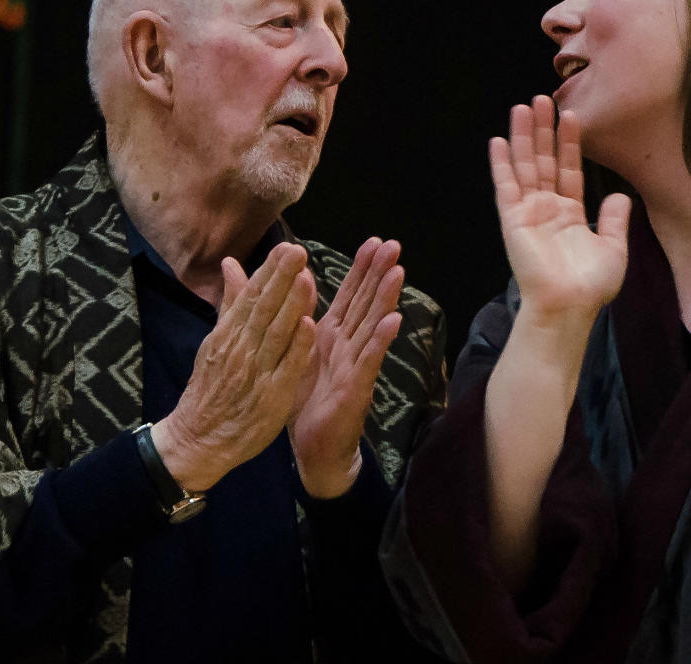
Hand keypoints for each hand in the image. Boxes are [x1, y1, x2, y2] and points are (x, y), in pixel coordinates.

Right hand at [154, 243, 317, 489]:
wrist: (199, 439)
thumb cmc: (211, 387)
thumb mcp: (216, 340)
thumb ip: (231, 303)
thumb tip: (231, 264)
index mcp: (228, 334)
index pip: (251, 296)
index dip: (270, 272)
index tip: (287, 247)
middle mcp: (241, 349)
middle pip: (263, 309)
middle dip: (281, 279)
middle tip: (298, 251)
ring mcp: (256, 372)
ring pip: (275, 334)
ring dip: (291, 305)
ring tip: (306, 278)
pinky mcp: (271, 397)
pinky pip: (285, 368)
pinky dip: (297, 347)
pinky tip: (308, 325)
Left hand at [289, 237, 403, 498]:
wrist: (312, 448)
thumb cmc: (305, 400)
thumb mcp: (292, 351)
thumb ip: (293, 315)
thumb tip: (295, 277)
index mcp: (331, 335)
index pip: (350, 295)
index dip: (362, 269)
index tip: (374, 241)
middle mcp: (348, 346)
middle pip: (366, 303)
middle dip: (379, 274)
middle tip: (394, 245)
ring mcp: (355, 366)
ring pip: (372, 326)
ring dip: (386, 299)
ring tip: (398, 271)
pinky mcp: (356, 388)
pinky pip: (369, 360)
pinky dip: (381, 340)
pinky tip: (394, 320)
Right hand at [490, 95, 630, 320]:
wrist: (569, 306)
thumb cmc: (591, 286)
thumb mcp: (613, 249)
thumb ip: (614, 220)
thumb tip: (619, 196)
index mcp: (569, 215)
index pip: (569, 169)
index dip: (570, 143)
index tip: (571, 116)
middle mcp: (546, 209)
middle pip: (544, 160)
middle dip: (544, 130)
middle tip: (542, 99)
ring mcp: (528, 213)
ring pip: (525, 166)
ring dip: (524, 137)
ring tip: (523, 107)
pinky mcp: (513, 220)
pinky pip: (505, 187)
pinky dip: (501, 164)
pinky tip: (499, 141)